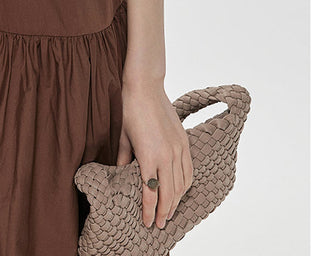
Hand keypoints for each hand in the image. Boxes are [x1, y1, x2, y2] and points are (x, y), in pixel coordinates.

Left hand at [116, 78, 193, 228]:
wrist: (145, 86)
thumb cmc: (129, 110)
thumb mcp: (123, 138)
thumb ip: (124, 160)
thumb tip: (122, 175)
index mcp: (149, 157)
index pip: (150, 193)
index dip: (149, 211)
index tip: (147, 223)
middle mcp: (166, 156)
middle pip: (168, 194)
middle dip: (164, 212)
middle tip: (159, 224)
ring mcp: (178, 149)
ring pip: (181, 185)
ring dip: (176, 201)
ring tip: (169, 211)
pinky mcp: (184, 141)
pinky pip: (189, 170)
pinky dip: (185, 184)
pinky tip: (180, 190)